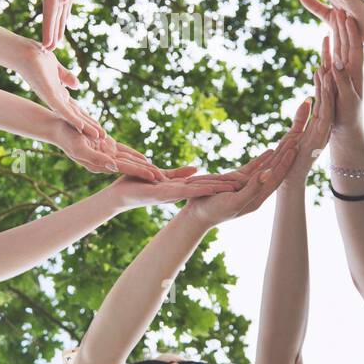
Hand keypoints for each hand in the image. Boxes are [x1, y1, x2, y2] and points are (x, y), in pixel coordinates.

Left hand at [15, 40, 108, 142]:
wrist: (24, 52)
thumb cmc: (37, 58)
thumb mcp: (56, 68)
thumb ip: (66, 77)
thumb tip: (76, 85)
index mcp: (58, 93)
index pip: (76, 109)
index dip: (87, 117)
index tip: (99, 126)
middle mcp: (56, 99)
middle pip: (76, 115)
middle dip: (90, 125)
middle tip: (104, 137)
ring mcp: (52, 98)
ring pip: (72, 116)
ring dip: (85, 126)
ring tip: (98, 136)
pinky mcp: (48, 95)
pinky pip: (62, 109)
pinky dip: (72, 118)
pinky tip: (81, 126)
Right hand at [54, 122, 166, 181]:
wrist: (57, 128)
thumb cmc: (66, 136)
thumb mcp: (79, 148)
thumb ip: (96, 158)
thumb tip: (114, 167)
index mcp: (99, 163)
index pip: (125, 169)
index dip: (141, 173)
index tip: (156, 177)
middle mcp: (104, 162)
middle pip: (130, 167)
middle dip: (147, 173)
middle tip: (166, 179)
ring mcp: (105, 154)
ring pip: (129, 161)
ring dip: (144, 166)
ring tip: (161, 173)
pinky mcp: (105, 145)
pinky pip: (123, 152)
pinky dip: (135, 155)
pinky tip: (146, 159)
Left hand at [107, 166, 245, 210]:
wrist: (115, 194)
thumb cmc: (134, 183)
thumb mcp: (161, 175)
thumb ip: (178, 173)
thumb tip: (195, 168)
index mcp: (177, 188)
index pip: (203, 184)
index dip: (222, 182)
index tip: (240, 179)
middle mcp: (177, 193)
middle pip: (205, 189)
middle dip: (225, 187)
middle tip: (247, 183)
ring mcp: (171, 194)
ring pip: (199, 192)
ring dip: (217, 189)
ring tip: (236, 186)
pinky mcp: (162, 193)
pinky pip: (183, 190)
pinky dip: (199, 189)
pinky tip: (212, 187)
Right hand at [181, 106, 306, 227]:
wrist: (197, 215)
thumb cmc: (214, 211)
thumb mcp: (234, 201)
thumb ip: (252, 188)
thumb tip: (269, 173)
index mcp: (257, 198)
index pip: (275, 179)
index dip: (285, 164)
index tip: (294, 149)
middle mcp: (255, 191)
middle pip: (274, 171)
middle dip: (285, 156)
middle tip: (296, 140)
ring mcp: (246, 185)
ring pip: (265, 167)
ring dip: (277, 155)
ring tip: (288, 142)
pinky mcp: (237, 180)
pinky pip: (253, 167)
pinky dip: (262, 159)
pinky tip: (270, 151)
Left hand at [284, 61, 334, 182]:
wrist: (287, 179)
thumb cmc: (289, 158)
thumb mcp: (295, 132)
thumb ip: (302, 116)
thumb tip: (308, 99)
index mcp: (319, 124)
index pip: (323, 97)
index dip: (325, 79)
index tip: (326, 60)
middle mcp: (324, 127)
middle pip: (329, 97)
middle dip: (331, 76)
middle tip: (332, 55)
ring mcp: (323, 133)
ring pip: (329, 104)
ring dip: (330, 85)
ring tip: (330, 66)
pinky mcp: (319, 139)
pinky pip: (324, 117)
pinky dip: (326, 101)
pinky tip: (326, 87)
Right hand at [323, 10, 363, 132]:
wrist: (346, 130)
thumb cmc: (349, 118)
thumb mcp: (347, 101)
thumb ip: (343, 82)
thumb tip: (336, 63)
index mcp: (356, 73)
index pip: (355, 47)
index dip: (352, 32)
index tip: (348, 16)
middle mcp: (349, 69)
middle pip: (347, 42)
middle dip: (344, 25)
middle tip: (340, 5)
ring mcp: (341, 72)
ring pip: (339, 47)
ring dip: (337, 31)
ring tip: (334, 13)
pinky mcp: (333, 78)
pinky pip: (329, 58)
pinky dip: (328, 46)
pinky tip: (325, 36)